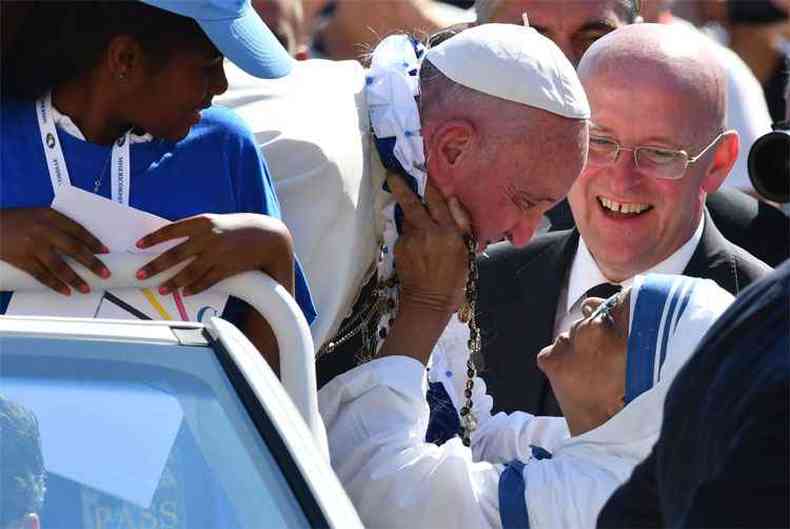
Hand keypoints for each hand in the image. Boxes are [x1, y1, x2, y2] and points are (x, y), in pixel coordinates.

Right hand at [0, 207, 109, 294]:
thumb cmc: (14, 220)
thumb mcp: (37, 215)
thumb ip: (56, 225)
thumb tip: (80, 242)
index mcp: (50, 216)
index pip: (79, 230)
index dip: (94, 242)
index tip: (105, 252)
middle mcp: (44, 230)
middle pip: (75, 249)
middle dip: (92, 263)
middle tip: (104, 273)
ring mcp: (33, 245)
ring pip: (60, 266)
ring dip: (75, 279)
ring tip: (86, 288)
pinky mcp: (22, 259)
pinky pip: (42, 275)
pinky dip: (55, 284)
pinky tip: (65, 290)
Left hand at [135, 213, 294, 295]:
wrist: (268, 237)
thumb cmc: (240, 228)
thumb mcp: (218, 222)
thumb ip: (198, 231)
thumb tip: (175, 242)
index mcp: (204, 222)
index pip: (172, 229)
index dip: (154, 237)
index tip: (139, 244)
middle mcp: (209, 237)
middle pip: (176, 254)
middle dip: (156, 265)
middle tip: (141, 274)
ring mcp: (218, 253)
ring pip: (190, 271)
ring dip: (173, 282)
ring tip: (161, 289)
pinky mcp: (228, 268)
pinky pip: (207, 280)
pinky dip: (195, 287)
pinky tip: (185, 292)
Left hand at [389, 174, 469, 314]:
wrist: (427, 303)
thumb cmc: (453, 281)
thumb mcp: (466, 252)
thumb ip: (461, 224)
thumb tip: (452, 199)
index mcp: (447, 232)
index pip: (437, 200)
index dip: (429, 184)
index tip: (422, 171)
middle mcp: (426, 231)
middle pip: (411, 202)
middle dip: (400, 185)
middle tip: (391, 172)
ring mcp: (409, 239)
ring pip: (407, 218)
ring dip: (409, 214)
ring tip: (412, 214)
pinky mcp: (398, 248)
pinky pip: (404, 233)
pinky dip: (409, 232)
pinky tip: (416, 242)